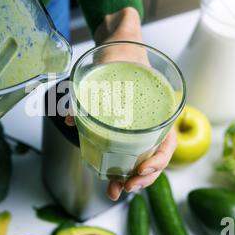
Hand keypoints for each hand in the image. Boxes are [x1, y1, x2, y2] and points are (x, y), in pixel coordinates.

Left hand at [66, 7, 177, 200]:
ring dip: (130, 179)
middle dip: (142, 178)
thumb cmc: (123, 50)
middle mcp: (151, 120)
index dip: (158, 160)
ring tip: (115, 192)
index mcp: (158, 107)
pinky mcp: (124, 127)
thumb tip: (67, 118)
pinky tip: (109, 179)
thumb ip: (92, 80)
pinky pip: (126, 150)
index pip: (167, 141)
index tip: (142, 170)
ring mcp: (138, 125)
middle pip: (154, 157)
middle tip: (126, 187)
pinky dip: (119, 167)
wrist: (119, 43)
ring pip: (141, 159)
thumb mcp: (112, 58)